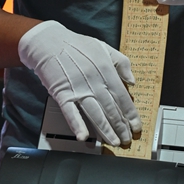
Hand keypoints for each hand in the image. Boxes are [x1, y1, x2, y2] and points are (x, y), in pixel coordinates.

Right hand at [18, 21, 140, 145]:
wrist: (48, 42)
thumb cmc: (75, 45)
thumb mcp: (103, 47)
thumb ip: (121, 62)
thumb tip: (132, 80)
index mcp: (106, 70)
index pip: (122, 97)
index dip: (131, 114)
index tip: (136, 126)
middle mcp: (94, 81)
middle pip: (111, 109)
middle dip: (121, 126)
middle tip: (126, 139)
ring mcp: (78, 89)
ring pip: (95, 113)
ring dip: (105, 130)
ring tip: (113, 141)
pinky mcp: (62, 94)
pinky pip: (70, 112)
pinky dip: (77, 125)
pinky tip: (83, 135)